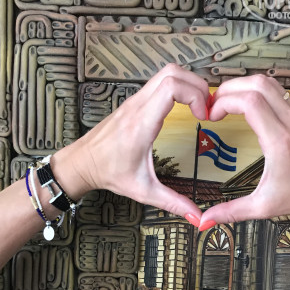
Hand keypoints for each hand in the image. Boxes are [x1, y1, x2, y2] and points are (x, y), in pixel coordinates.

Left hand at [54, 64, 208, 222]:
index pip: (172, 87)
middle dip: (197, 85)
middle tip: (206, 108)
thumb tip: (196, 217)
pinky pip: (159, 82)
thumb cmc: (108, 173)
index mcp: (141, 124)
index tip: (203, 115)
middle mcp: (137, 106)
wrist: (82, 163)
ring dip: (188, 84)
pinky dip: (177, 88)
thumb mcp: (143, 191)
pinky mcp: (134, 102)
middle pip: (173, 72)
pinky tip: (183, 107)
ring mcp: (134, 101)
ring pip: (166, 72)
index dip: (195, 95)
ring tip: (198, 106)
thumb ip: (173, 203)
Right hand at [200, 75, 289, 227]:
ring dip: (243, 86)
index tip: (212, 116)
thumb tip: (204, 220)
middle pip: (257, 84)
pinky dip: (257, 91)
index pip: (250, 102)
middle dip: (229, 89)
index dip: (224, 102)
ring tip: (228, 102)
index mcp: (280, 141)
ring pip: (268, 82)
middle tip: (215, 105)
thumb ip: (230, 212)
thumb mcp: (263, 207)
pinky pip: (277, 90)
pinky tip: (247, 107)